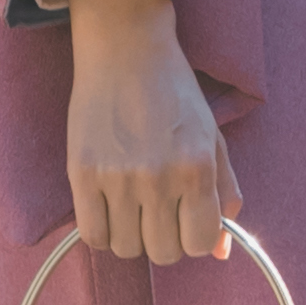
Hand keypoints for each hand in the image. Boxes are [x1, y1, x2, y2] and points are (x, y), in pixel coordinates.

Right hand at [61, 0, 233, 264]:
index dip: (196, 238)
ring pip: (126, 248)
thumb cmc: (176, 95)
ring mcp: (117, 176)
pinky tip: (109, 208)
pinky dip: (102, 232)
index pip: (203, 243)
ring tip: (133, 206)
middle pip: (163, 253)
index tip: (188, 221)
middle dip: (165, 239)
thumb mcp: (213, 139)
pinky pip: (92, 235)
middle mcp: (159, 177)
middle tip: (159, 212)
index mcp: (197, 167)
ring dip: (132, 236)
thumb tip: (223, 252)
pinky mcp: (81, 173)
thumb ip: (224, 195)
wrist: (126, 52)